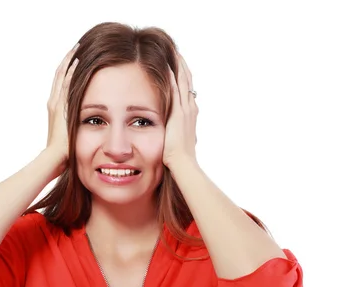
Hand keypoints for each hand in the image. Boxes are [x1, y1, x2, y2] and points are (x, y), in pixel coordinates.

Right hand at [46, 43, 79, 161]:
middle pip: (59, 75)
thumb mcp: (69, 136)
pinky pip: (66, 83)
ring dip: (70, 61)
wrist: (53, 157)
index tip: (75, 60)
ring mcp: (56, 102)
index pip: (60, 84)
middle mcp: (53, 103)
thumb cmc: (62, 153)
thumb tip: (86, 131)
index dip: (67, 71)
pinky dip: (71, 71)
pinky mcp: (60, 105)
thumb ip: (75, 129)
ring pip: (62, 75)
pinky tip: (78, 60)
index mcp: (55, 109)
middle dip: (68, 61)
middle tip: (76, 47)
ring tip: (77, 47)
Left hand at [163, 53, 197, 167]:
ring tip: (173, 51)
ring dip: (178, 66)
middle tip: (176, 50)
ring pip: (183, 81)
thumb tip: (172, 132)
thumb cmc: (179, 157)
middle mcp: (191, 108)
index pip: (187, 88)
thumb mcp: (178, 139)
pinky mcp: (178, 113)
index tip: (177, 62)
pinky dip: (172, 77)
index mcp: (191, 113)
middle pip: (188, 80)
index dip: (183, 75)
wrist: (183, 163)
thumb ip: (176, 131)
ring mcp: (186, 109)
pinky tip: (167, 66)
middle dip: (182, 65)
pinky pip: (176, 90)